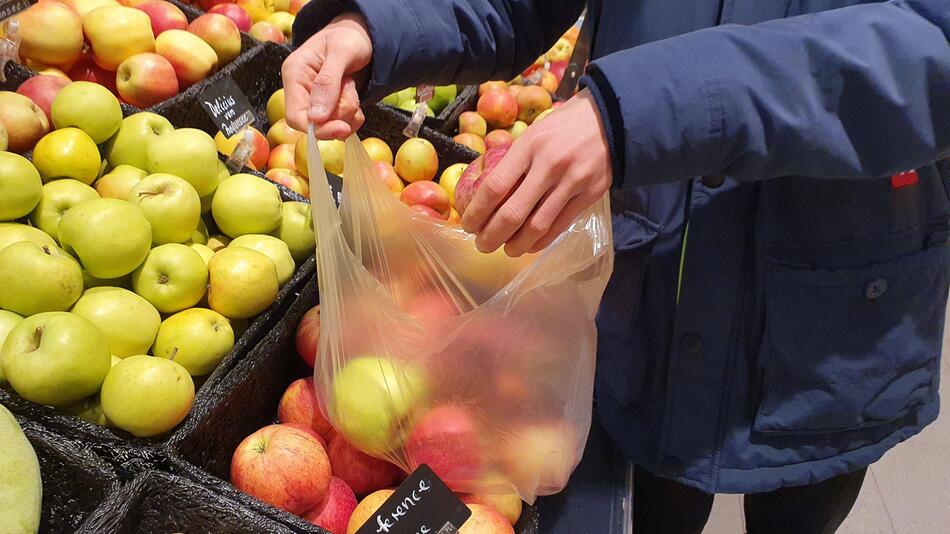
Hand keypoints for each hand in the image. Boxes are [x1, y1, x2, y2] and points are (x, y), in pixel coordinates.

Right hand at [282, 12, 372, 138]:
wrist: (364, 36)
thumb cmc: (349, 37)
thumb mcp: (341, 52)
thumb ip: (328, 82)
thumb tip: (316, 117)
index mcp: (295, 75)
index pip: (296, 116)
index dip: (318, 128)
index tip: (343, 127)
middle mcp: (301, 91)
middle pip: (316, 125)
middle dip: (339, 114)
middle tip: (350, 88)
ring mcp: (316, 101)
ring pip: (331, 126)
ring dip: (349, 112)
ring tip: (351, 85)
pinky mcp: (330, 108)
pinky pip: (343, 125)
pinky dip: (355, 117)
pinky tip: (354, 96)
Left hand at [461, 89, 612, 256]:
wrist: (610, 121)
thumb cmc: (562, 127)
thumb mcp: (533, 134)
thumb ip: (513, 162)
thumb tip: (485, 195)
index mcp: (529, 146)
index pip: (494, 187)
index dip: (477, 212)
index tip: (469, 225)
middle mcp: (549, 165)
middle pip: (513, 213)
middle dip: (492, 236)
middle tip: (482, 245)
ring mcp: (572, 182)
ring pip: (537, 226)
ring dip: (516, 245)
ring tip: (506, 250)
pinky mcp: (590, 195)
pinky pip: (560, 226)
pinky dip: (541, 242)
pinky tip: (529, 246)